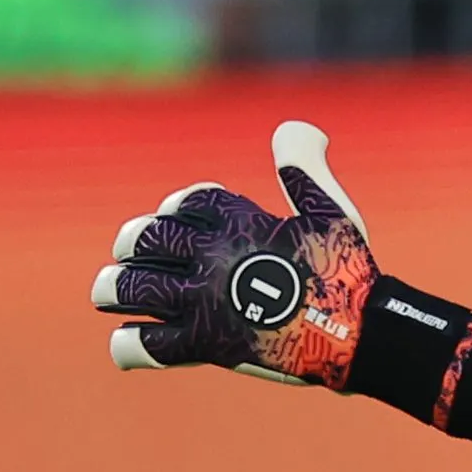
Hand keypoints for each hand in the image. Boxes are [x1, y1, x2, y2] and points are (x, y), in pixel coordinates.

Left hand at [89, 122, 471, 435]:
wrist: (360, 334)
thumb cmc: (347, 271)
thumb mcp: (332, 211)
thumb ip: (304, 168)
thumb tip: (291, 126)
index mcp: (239, 223)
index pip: (187, 203)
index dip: (178, 206)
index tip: (180, 217)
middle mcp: (213, 259)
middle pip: (144, 239)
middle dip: (132, 244)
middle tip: (131, 254)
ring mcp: (203, 303)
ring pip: (130, 289)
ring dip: (113, 290)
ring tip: (111, 293)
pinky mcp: (202, 345)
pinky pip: (144, 344)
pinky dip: (129, 344)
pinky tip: (132, 340)